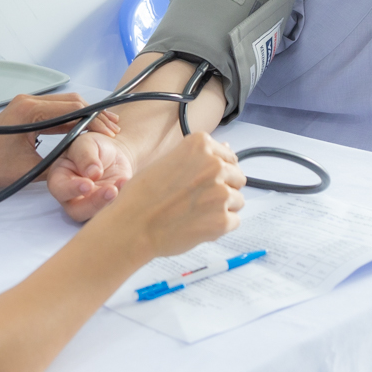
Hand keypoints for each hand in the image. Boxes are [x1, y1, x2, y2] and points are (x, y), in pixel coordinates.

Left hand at [0, 93, 118, 188]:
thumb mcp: (29, 170)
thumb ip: (58, 165)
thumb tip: (82, 167)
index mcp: (29, 112)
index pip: (72, 110)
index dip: (94, 120)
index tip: (110, 132)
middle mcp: (28, 101)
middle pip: (72, 101)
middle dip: (94, 115)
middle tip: (113, 128)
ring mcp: (26, 103)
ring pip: (65, 103)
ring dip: (84, 114)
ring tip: (104, 127)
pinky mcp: (25, 109)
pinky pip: (54, 109)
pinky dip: (71, 117)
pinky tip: (83, 128)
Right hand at [45, 132, 134, 220]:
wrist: (113, 152)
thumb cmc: (93, 147)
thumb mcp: (86, 143)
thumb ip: (85, 155)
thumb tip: (92, 172)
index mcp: (60, 178)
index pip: (60, 189)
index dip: (72, 189)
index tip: (88, 184)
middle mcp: (72, 196)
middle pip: (77, 210)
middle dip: (94, 203)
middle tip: (110, 190)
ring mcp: (89, 204)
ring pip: (96, 214)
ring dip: (109, 203)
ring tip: (121, 184)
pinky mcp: (105, 207)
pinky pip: (112, 210)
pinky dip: (121, 198)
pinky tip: (125, 181)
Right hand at [98, 132, 245, 257]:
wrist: (133, 225)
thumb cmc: (142, 196)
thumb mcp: (168, 162)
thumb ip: (199, 156)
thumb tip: (226, 146)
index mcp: (201, 145)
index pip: (229, 157)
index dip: (216, 173)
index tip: (201, 183)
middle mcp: (214, 165)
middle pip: (237, 177)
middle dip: (222, 189)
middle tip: (196, 200)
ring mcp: (221, 193)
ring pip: (238, 200)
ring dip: (222, 208)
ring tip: (195, 213)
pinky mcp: (223, 220)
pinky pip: (234, 221)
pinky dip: (220, 226)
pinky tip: (198, 225)